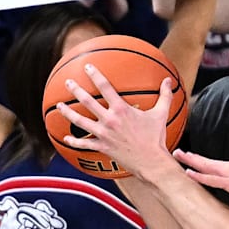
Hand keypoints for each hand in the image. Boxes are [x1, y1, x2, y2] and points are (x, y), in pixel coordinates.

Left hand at [56, 64, 175, 180]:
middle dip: (75, 90)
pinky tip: (65, 138)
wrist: (151, 162)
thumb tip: (169, 81)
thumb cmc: (156, 138)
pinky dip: (74, 141)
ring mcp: (103, 134)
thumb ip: (165, 96)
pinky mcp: (102, 147)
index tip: (87, 67)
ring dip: (67, 112)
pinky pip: (84, 144)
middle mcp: (109, 120)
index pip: (105, 87)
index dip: (95, 75)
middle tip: (68, 82)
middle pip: (87, 101)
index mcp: (122, 109)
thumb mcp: (161, 114)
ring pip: (79, 121)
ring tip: (59, 105)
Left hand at [175, 149, 228, 202]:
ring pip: (205, 167)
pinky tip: (189, 173)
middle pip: (205, 161)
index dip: (198, 160)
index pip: (212, 163)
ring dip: (191, 162)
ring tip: (178, 156)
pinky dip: (199, 176)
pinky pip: (212, 179)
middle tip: (176, 152)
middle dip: (190, 157)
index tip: (188, 156)